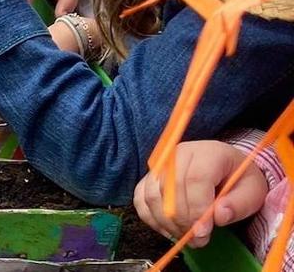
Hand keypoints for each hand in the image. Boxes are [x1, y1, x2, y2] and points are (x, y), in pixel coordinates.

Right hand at [134, 140, 268, 248]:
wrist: (225, 166)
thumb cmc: (239, 179)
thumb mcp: (252, 191)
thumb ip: (238, 204)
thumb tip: (218, 216)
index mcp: (208, 152)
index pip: (195, 179)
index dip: (197, 209)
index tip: (204, 233)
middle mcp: (179, 153)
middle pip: (170, 188)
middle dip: (182, 221)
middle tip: (198, 240)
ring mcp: (161, 164)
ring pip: (152, 195)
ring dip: (167, 222)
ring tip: (186, 236)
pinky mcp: (149, 176)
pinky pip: (141, 199)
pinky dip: (151, 218)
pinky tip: (169, 229)